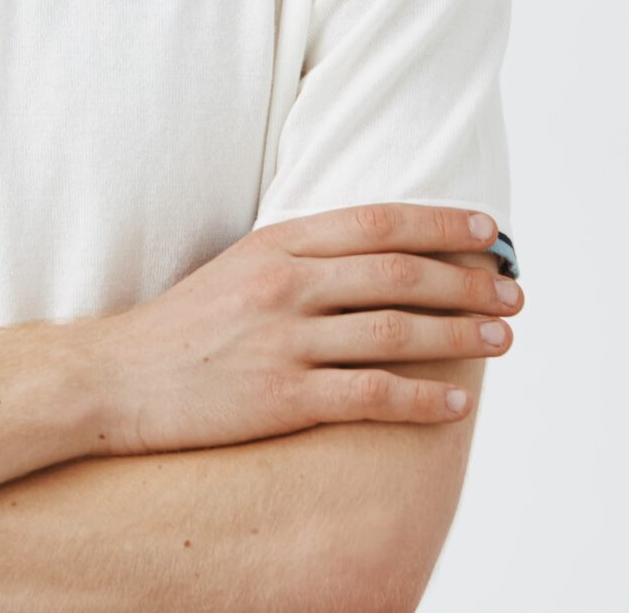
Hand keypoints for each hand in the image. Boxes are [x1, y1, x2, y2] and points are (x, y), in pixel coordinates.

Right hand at [90, 202, 525, 455]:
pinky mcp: (282, 397)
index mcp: (273, 246)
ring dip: (461, 336)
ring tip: (502, 339)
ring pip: (397, 333)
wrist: (114, 379)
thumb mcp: (235, 269)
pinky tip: (454, 403)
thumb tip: (376, 257)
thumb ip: (299, 259)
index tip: (489, 232)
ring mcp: (283, 341)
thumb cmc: (180, 328)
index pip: (376, 224)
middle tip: (515, 294)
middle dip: (470, 284)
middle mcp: (284, 286)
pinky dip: (421, 399)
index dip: (441, 225)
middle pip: (400, 276)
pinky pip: (371, 395)